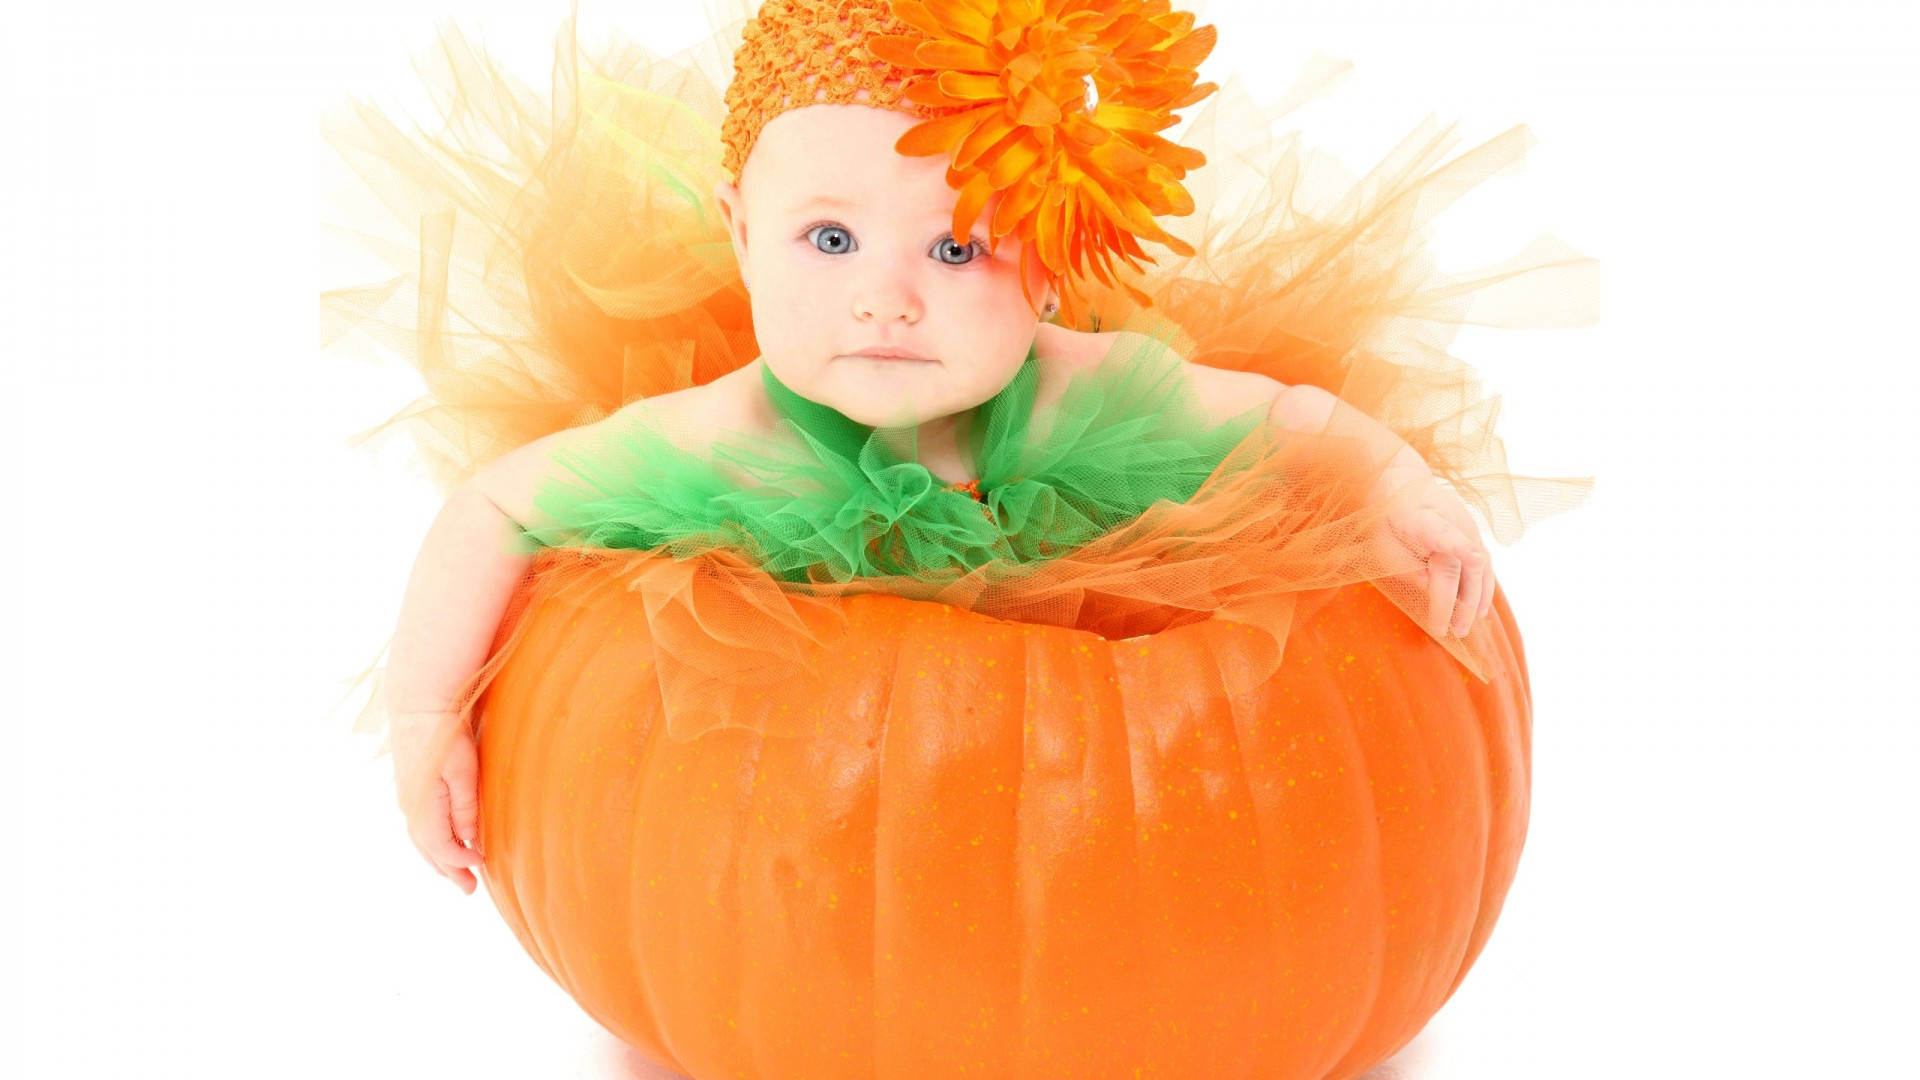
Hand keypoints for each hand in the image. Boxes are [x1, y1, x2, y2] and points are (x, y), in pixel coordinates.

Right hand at [390, 710, 483, 894]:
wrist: (417, 704)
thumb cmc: (445, 735)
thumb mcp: (463, 771)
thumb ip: (466, 808)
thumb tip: (471, 842)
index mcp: (423, 807)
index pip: (442, 848)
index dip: (461, 862)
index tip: (482, 864)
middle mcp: (410, 807)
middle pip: (429, 850)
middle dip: (448, 870)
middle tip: (468, 889)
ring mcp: (407, 798)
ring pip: (422, 839)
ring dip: (438, 858)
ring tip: (455, 873)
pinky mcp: (410, 787)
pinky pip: (420, 825)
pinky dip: (432, 841)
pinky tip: (442, 841)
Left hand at [1373, 466, 1495, 639]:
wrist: (1401, 484)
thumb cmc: (1384, 516)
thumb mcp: (1380, 541)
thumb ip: (1404, 564)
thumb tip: (1429, 586)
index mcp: (1424, 520)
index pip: (1445, 533)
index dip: (1459, 546)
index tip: (1471, 557)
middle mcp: (1453, 523)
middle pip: (1464, 567)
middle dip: (1461, 603)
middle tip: (1453, 631)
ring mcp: (1467, 528)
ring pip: (1481, 569)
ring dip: (1475, 601)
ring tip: (1465, 628)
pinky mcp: (1473, 534)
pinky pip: (1483, 565)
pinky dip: (1483, 588)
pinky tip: (1479, 610)